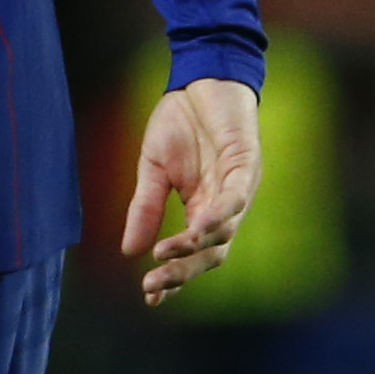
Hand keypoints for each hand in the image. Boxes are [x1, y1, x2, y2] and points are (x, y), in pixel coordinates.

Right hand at [118, 77, 262, 306]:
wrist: (199, 77)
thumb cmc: (180, 121)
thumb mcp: (152, 168)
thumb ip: (145, 207)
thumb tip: (129, 251)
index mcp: (202, 209)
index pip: (191, 254)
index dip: (173, 276)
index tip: (149, 296)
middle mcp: (224, 206)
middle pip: (211, 254)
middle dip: (183, 272)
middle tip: (154, 284)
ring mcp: (238, 188)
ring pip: (224, 232)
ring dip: (196, 247)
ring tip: (167, 256)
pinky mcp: (246, 164)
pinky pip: (235, 198)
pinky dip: (218, 215)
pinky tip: (198, 227)